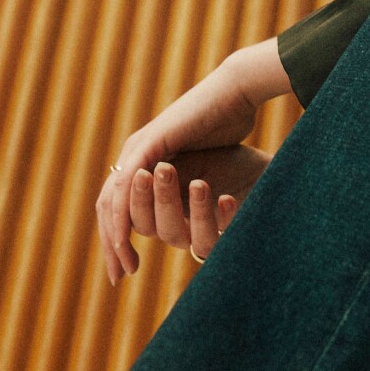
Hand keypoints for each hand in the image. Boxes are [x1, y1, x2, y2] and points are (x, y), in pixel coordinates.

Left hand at [99, 57, 259, 284]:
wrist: (236, 95)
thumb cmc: (229, 130)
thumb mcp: (205, 171)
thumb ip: (190, 193)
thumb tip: (198, 220)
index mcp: (145, 161)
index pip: (119, 206)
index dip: (119, 239)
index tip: (128, 271)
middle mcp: (134, 154)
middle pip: (107, 207)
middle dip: (110, 246)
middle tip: (119, 276)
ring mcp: (138, 147)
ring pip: (113, 200)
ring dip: (114, 236)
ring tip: (123, 265)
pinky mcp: (149, 143)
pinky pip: (124, 187)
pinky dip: (122, 216)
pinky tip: (125, 241)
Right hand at [124, 144, 272, 273]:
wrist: (247, 130)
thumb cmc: (207, 140)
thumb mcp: (169, 146)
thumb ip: (141, 164)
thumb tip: (121, 183)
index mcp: (154, 203)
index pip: (131, 221)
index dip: (133, 210)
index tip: (142, 176)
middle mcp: (179, 220)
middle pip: (159, 230)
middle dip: (160, 202)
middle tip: (164, 170)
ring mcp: (208, 226)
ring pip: (193, 240)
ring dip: (196, 213)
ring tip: (200, 184)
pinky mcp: (237, 227)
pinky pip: (228, 238)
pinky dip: (225, 218)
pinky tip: (228, 198)